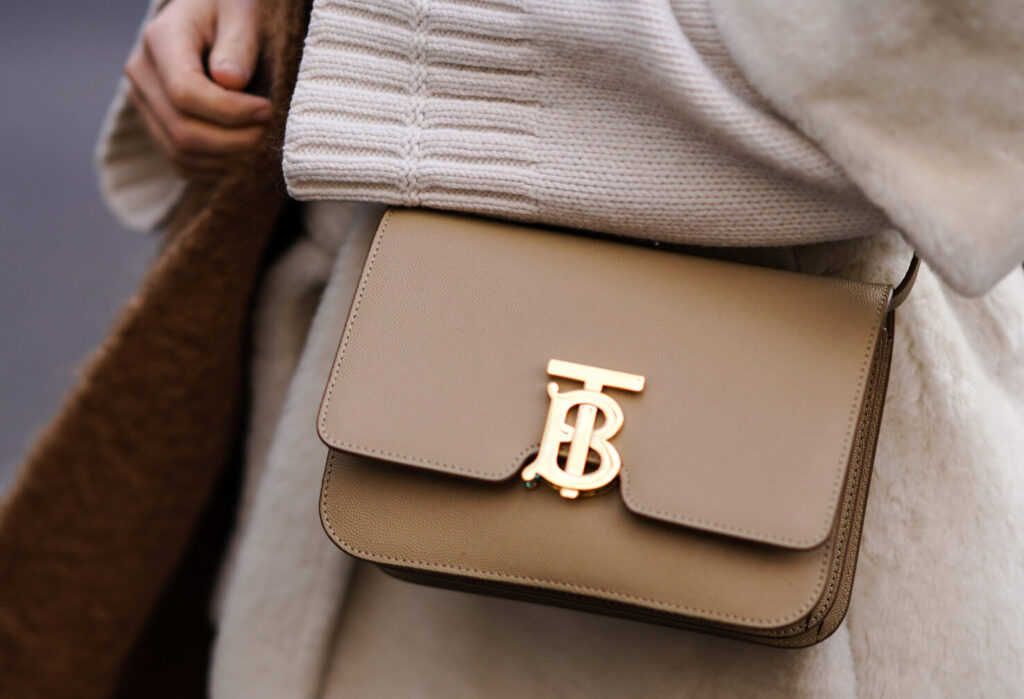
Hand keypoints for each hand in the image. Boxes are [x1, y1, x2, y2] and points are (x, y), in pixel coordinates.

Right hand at [125, 0, 271, 181]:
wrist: (208, 17)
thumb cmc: (229, 9)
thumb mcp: (239, 10)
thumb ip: (238, 41)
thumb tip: (230, 80)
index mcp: (160, 39)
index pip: (186, 93)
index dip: (231, 111)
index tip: (267, 109)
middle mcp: (141, 73)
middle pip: (183, 130)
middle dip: (234, 140)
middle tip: (269, 131)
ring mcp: (143, 102)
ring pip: (180, 152)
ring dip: (227, 158)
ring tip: (259, 141)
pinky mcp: (153, 124)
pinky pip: (179, 162)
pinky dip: (214, 167)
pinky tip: (241, 153)